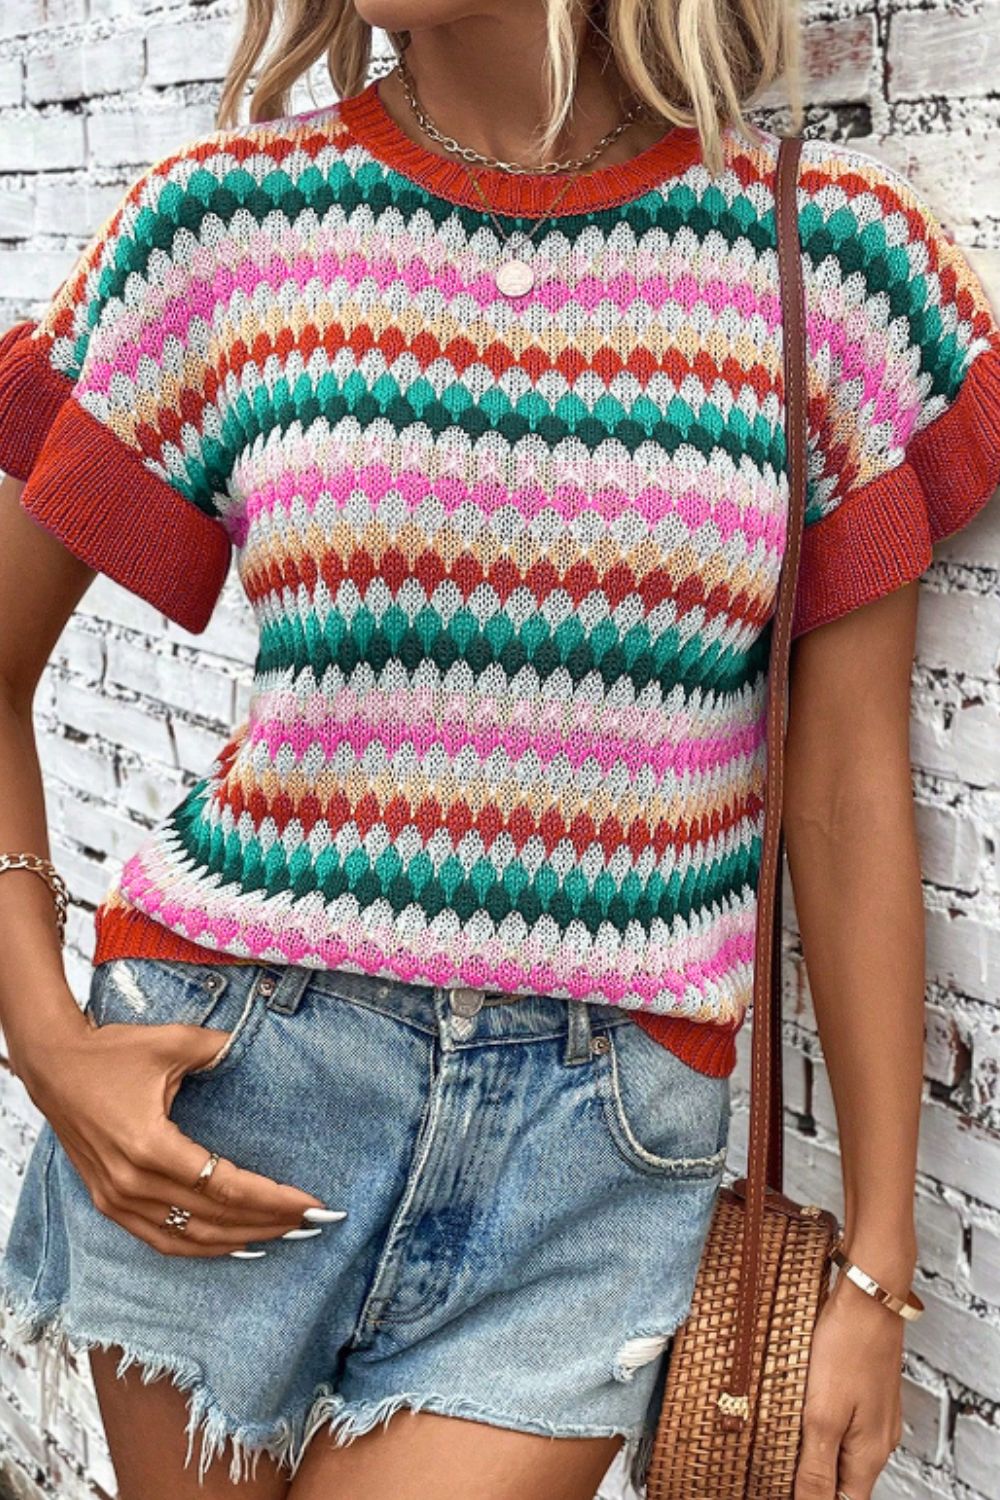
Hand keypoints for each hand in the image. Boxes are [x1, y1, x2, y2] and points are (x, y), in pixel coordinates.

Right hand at [23, 1010, 331, 1257]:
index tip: (311, 1203)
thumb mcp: (171, 1042)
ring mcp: (117, 1198)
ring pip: (188, 1238)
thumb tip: (258, 1048)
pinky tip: (231, 1243)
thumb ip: (220, 1049)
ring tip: (281, 1235)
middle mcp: (133, 1182)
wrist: (53, 1065)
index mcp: (151, 1146)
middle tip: (310, 1222)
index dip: (272, 1199)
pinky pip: (159, 1240)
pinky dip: (198, 1247)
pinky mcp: (108, 1202)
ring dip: (238, 1239)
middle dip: (267, 1222)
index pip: (226, 1186)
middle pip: (214, 1218)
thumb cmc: (111, 1052)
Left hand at [794, 1258, 906, 1498]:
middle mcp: (878, 1441)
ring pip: (842, 1453)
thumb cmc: (848, 1346)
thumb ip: (816, 1467)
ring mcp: (874, 1416)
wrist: (869, 1296)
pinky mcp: (866, 1393)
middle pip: (844, 1482)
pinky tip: (800, 1413)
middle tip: (773, 1467)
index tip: (779, 1487)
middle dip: (811, 1481)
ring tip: (781, 1442)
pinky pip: (844, 1426)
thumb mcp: (823, 1414)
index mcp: (869, 1454)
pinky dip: (821, 1428)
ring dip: (814, 1454)